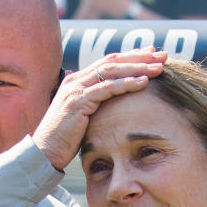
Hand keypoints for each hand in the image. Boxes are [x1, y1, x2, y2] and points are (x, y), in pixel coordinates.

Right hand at [32, 48, 165, 170]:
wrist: (45, 152)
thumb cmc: (64, 139)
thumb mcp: (81, 116)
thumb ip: (91, 102)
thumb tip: (100, 95)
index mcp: (78, 80)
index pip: (109, 62)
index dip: (132, 56)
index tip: (153, 54)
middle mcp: (76, 80)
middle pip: (113, 61)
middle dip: (139, 57)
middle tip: (162, 55)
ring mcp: (76, 89)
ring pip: (112, 71)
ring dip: (137, 68)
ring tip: (158, 68)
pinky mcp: (78, 102)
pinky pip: (106, 89)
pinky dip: (126, 84)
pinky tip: (143, 82)